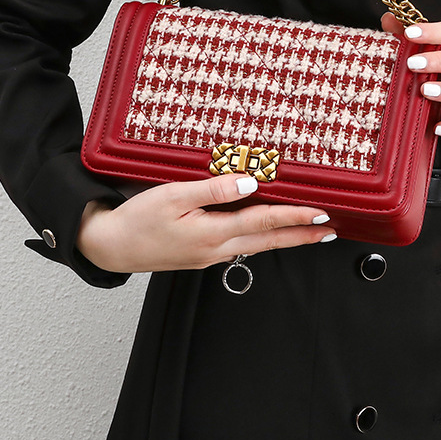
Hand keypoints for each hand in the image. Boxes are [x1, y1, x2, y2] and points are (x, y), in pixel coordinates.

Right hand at [75, 175, 335, 273]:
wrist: (110, 247)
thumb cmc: (137, 219)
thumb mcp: (173, 195)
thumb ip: (214, 188)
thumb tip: (250, 183)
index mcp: (212, 233)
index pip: (264, 222)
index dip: (295, 217)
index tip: (320, 214)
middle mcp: (216, 249)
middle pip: (268, 241)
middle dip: (301, 236)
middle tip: (329, 231)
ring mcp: (209, 256)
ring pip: (256, 246)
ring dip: (285, 239)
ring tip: (308, 233)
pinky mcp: (201, 255)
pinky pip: (240, 246)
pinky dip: (261, 239)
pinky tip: (267, 234)